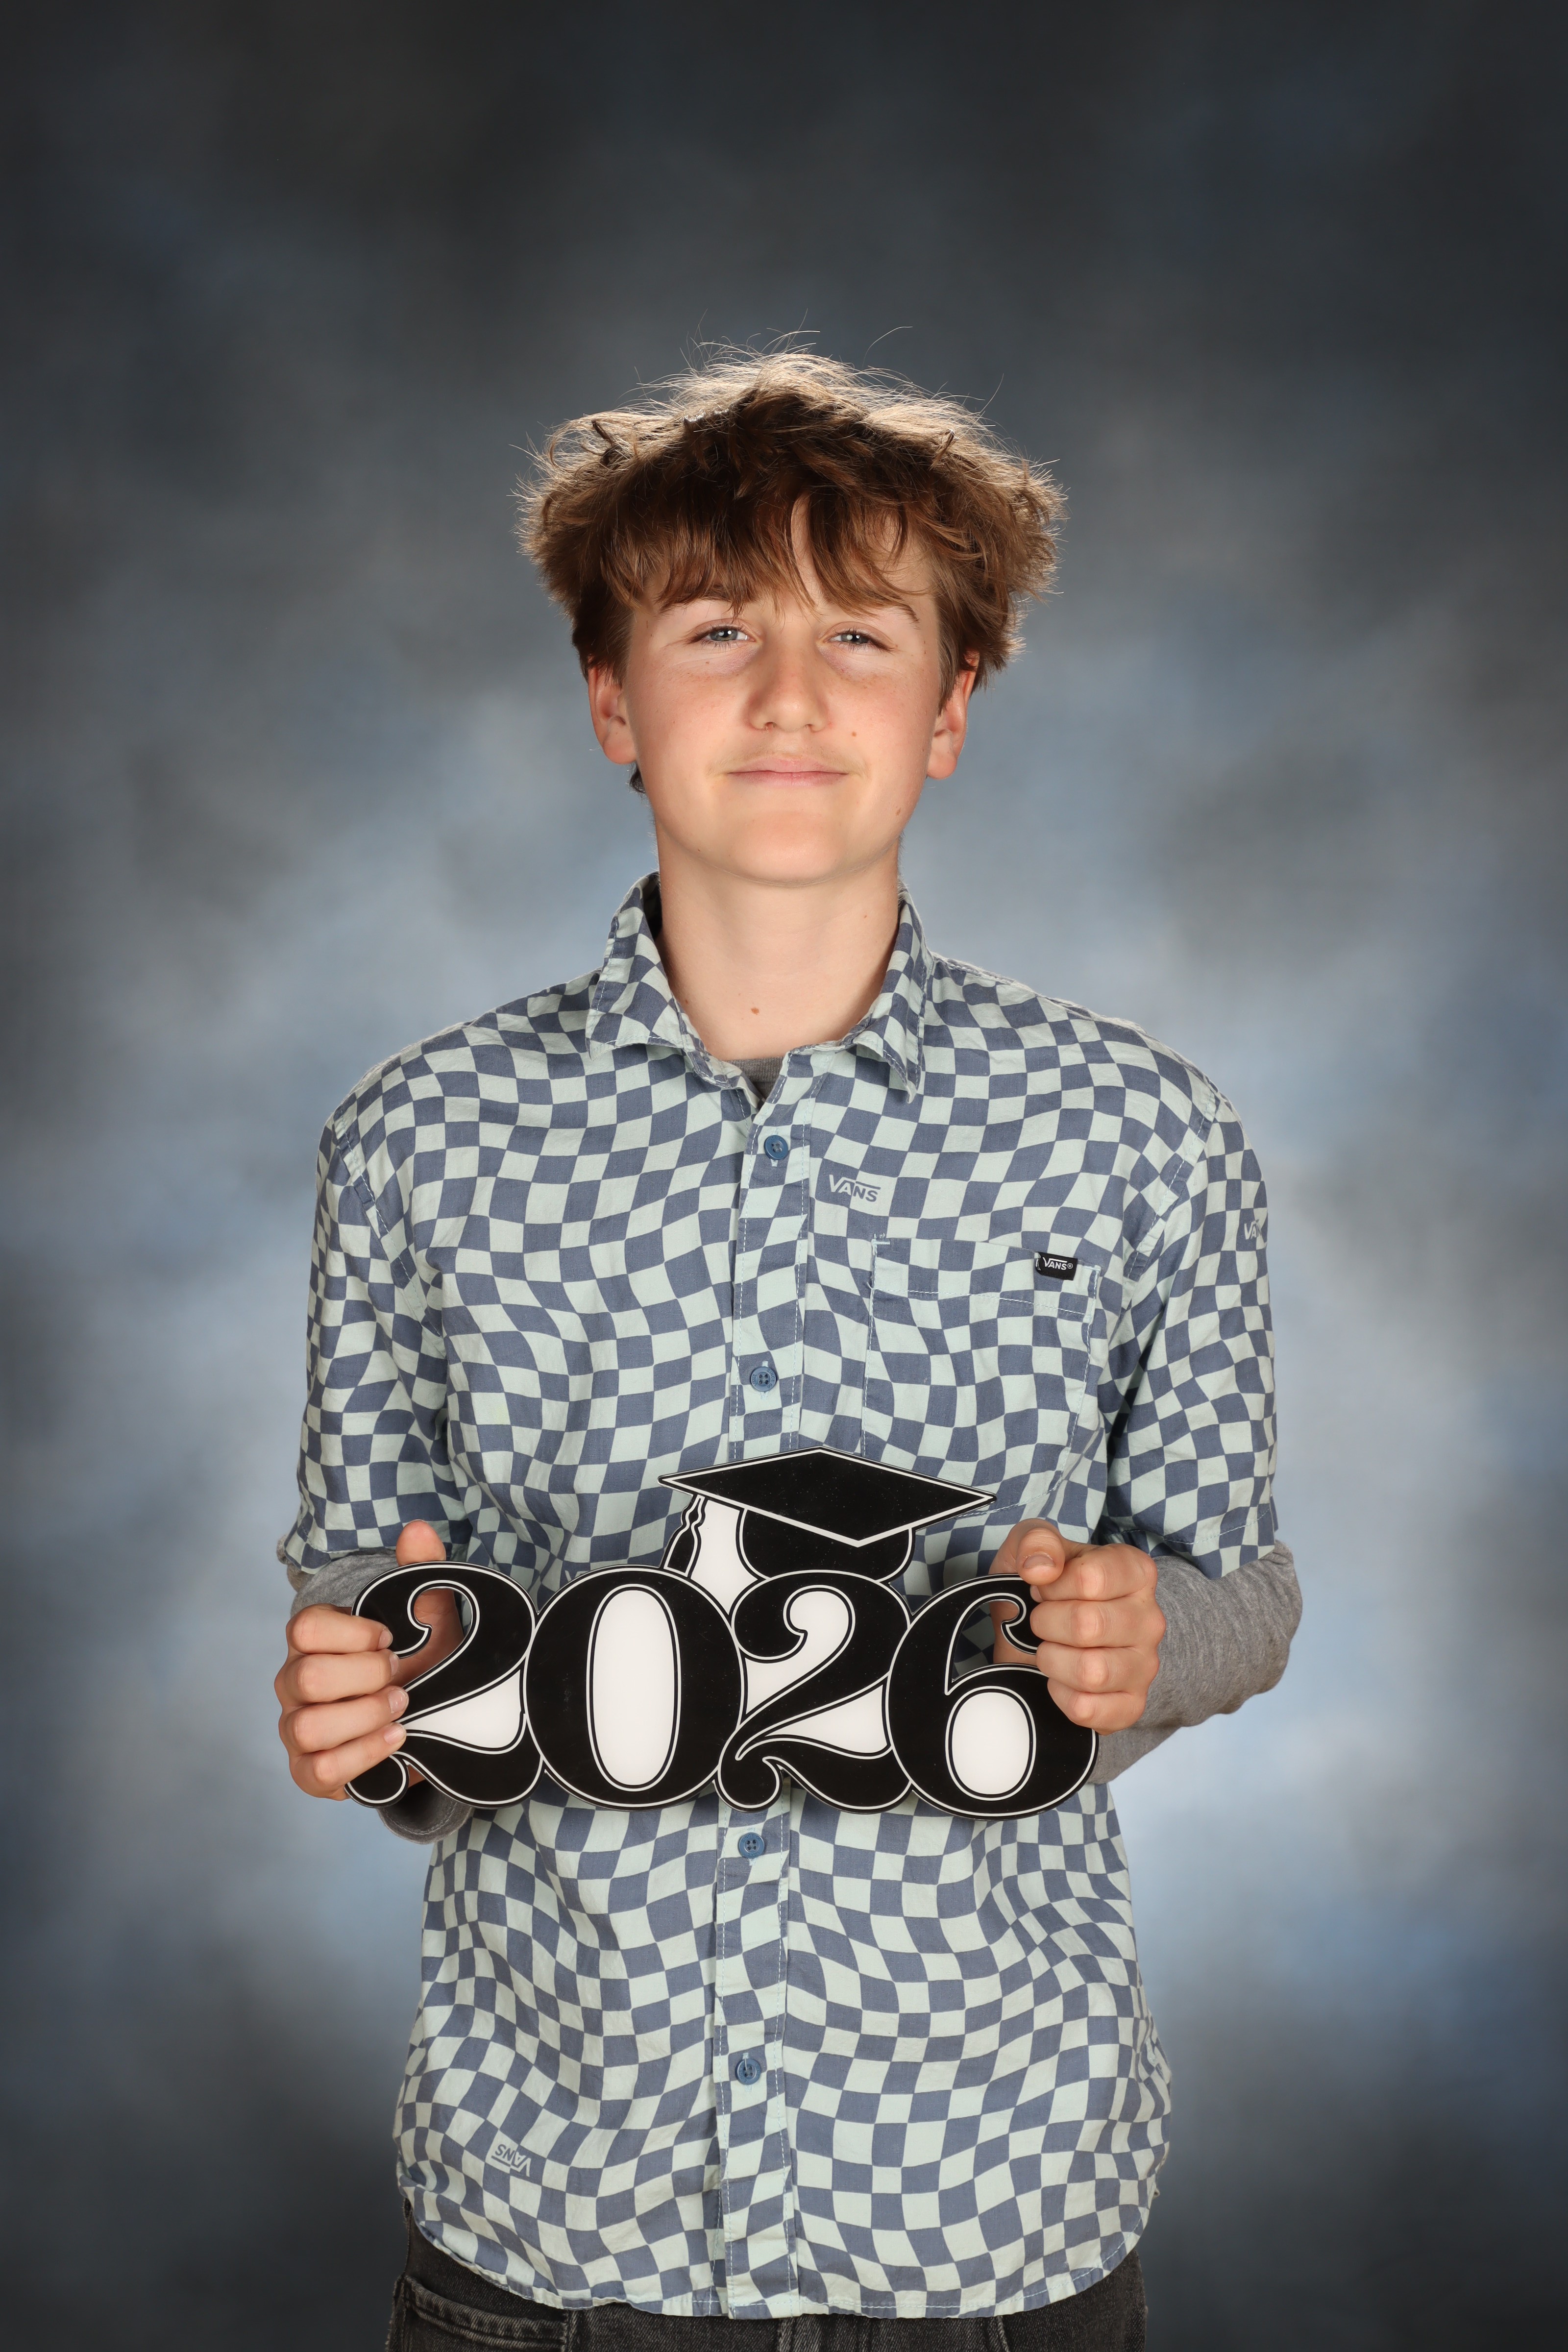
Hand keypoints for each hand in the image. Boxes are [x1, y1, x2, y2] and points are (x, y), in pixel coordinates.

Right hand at [276, 1522, 464, 1799]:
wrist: (434, 1724)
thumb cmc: (422, 1666)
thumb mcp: (433, 1621)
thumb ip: (425, 1572)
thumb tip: (417, 1530)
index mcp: (314, 1642)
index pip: (303, 1628)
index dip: (352, 1632)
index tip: (390, 1637)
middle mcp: (294, 1684)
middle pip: (306, 1677)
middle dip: (366, 1677)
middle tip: (401, 1677)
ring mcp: (297, 1730)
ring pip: (308, 1726)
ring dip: (365, 1717)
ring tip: (404, 1709)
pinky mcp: (310, 1773)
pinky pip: (318, 1772)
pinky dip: (362, 1755)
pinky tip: (396, 1739)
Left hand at [987, 1520, 1164, 1732]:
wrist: (1040, 1638)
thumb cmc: (1044, 1589)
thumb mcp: (1032, 1547)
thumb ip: (1036, 1542)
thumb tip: (1040, 1569)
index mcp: (1136, 1571)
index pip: (1089, 1579)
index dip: (1051, 1586)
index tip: (1043, 1588)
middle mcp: (1150, 1618)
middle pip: (1087, 1625)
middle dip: (1046, 1623)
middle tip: (1041, 1621)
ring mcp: (1146, 1665)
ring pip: (1091, 1672)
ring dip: (1052, 1660)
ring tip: (1049, 1649)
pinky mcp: (1132, 1706)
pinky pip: (1088, 1709)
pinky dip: (1060, 1696)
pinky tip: (1058, 1680)